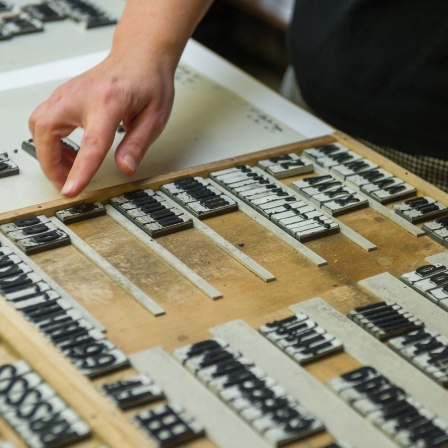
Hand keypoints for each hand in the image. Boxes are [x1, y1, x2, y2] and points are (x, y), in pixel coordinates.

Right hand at [29, 53, 174, 196]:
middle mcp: (81, 95)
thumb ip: (137, 145)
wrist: (140, 56)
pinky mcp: (64, 95)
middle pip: (48, 131)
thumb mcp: (155, 118)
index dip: (79, 170)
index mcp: (109, 102)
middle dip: (51, 164)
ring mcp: (68, 92)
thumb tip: (125, 168)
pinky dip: (49, 141)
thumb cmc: (149, 82)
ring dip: (48, 153)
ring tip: (69, 169)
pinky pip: (44, 120)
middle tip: (67, 184)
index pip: (91, 143)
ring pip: (39, 126)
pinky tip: (68, 151)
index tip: (71, 190)